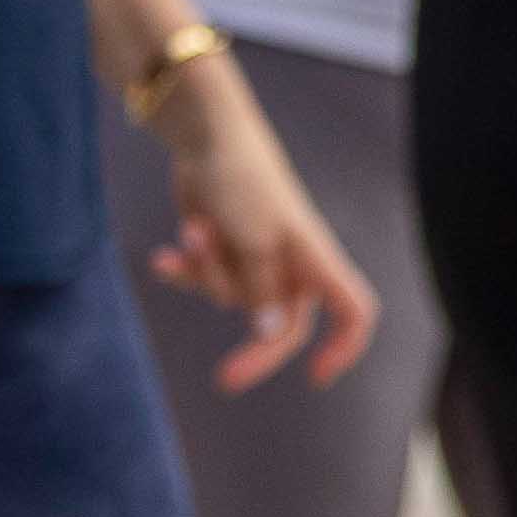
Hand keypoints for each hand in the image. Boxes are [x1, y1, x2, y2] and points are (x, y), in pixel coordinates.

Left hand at [146, 76, 377, 387]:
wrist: (204, 137)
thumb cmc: (242, 179)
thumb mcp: (255, 239)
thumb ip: (263, 289)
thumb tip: (272, 334)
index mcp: (314, 258)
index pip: (352, 310)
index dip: (345, 345)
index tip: (318, 377)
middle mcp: (290, 263)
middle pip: (284, 325)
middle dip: (255, 349)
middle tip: (225, 379)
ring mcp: (255, 258)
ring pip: (233, 300)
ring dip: (210, 272)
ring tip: (199, 230)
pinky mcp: (221, 250)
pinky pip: (203, 280)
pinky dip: (184, 270)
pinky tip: (163, 259)